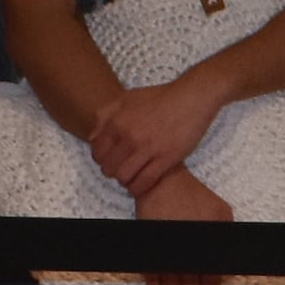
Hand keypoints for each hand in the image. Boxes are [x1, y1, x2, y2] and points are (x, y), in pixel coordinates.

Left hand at [89, 64, 227, 194]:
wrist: (191, 98)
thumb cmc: (160, 97)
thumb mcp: (127, 97)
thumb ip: (105, 115)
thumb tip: (92, 137)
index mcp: (117, 122)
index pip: (97, 152)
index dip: (101, 159)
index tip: (110, 159)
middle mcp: (129, 136)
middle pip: (109, 167)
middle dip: (112, 172)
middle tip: (121, 169)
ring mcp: (148, 148)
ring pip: (125, 177)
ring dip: (125, 181)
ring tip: (131, 176)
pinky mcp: (166, 158)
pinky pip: (146, 181)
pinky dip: (139, 187)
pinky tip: (141, 185)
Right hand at [137, 159, 230, 284]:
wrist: (164, 182)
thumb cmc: (196, 196)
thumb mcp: (222, 213)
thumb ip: (228, 237)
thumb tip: (229, 265)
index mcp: (207, 240)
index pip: (210, 275)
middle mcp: (186, 247)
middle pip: (189, 283)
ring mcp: (166, 246)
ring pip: (171, 282)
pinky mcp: (149, 244)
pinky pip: (151, 272)